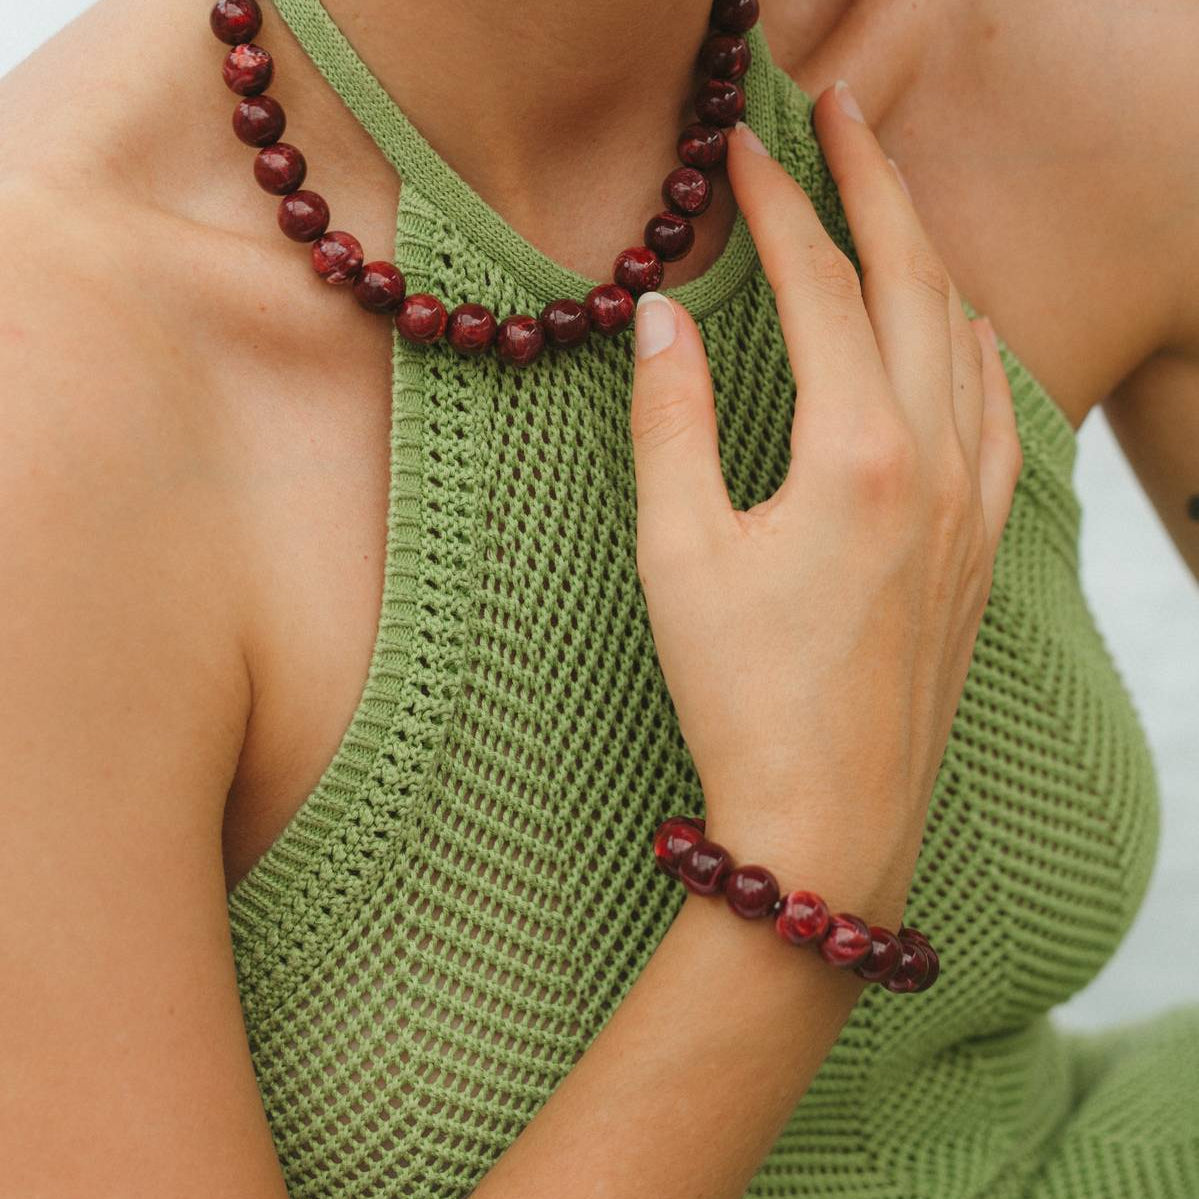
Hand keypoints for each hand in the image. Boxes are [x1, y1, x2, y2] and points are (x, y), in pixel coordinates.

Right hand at [628, 84, 1021, 917]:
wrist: (832, 818)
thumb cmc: (744, 695)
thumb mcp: (680, 553)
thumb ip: (671, 420)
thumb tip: (660, 316)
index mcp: (856, 453)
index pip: (821, 287)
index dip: (780, 207)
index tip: (746, 147)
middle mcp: (935, 461)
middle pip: (915, 281)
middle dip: (875, 182)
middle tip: (841, 108)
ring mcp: (974, 504)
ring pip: (967, 337)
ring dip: (927, 254)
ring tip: (891, 201)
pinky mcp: (983, 547)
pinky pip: (1001, 412)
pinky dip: (978, 347)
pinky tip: (965, 333)